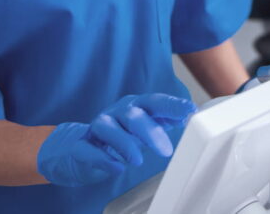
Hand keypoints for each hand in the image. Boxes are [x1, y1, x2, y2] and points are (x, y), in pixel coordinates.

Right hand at [37, 93, 195, 186]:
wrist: (78, 148)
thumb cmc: (118, 137)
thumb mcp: (143, 128)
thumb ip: (163, 120)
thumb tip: (187, 115)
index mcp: (134, 107)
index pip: (155, 101)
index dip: (172, 104)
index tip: (190, 110)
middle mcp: (115, 113)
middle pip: (133, 114)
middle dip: (150, 131)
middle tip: (165, 151)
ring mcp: (96, 128)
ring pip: (109, 128)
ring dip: (125, 143)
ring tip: (138, 160)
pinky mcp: (80, 146)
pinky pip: (89, 149)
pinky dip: (102, 158)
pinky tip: (116, 167)